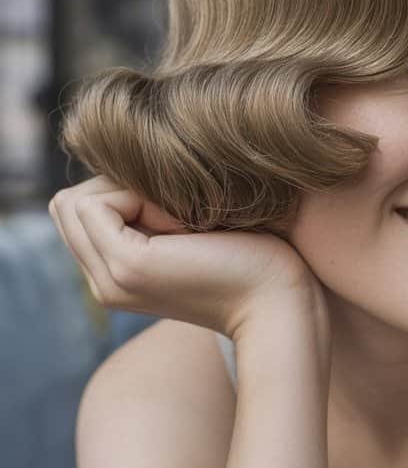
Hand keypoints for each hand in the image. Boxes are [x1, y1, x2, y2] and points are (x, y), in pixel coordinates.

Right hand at [48, 175, 325, 340]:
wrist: (279, 302)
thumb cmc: (252, 257)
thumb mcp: (187, 227)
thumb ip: (148, 209)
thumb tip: (118, 165)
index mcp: (116, 276)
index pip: (77, 211)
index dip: (118, 191)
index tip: (173, 210)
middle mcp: (104, 284)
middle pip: (67, 205)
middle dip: (114, 187)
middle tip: (175, 211)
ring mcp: (111, 280)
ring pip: (73, 202)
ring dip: (123, 190)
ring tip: (178, 217)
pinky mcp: (127, 265)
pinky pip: (94, 204)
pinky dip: (134, 194)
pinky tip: (181, 221)